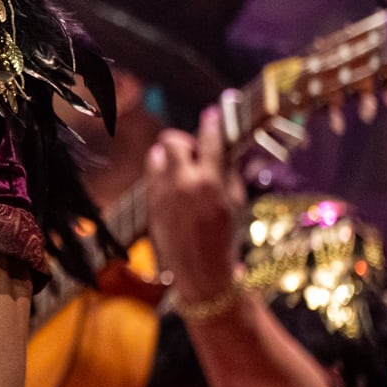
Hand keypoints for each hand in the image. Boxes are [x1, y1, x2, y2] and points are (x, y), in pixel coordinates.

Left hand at [145, 107, 245, 303]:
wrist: (201, 273)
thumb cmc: (226, 239)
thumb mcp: (237, 204)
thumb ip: (230, 173)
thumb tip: (227, 150)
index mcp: (211, 183)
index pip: (210, 140)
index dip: (212, 123)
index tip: (215, 113)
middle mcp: (183, 183)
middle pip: (172, 140)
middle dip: (184, 141)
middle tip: (196, 151)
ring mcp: (162, 191)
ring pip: (157, 154)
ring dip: (170, 156)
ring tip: (184, 169)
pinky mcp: (149, 201)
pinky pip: (151, 173)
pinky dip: (162, 172)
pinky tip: (175, 185)